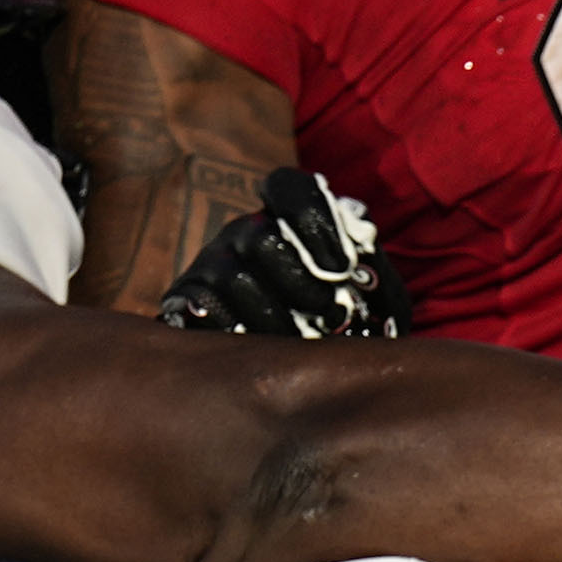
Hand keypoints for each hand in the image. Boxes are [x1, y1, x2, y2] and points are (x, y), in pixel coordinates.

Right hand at [155, 169, 406, 341]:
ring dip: (270, 316)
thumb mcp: (369, 303)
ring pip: (231, 277)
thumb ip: (375, 285)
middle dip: (299, 280)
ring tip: (296, 342)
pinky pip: (199, 307)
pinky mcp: (185, 299)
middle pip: (261, 237)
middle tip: (326, 312)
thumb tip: (362, 280)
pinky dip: (230, 329)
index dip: (313, 219)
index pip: (290, 189)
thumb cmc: (337, 327)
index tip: (340, 268)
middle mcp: (244, 232)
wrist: (286, 372)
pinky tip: (254, 348)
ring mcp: (211, 263)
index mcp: (288, 220)